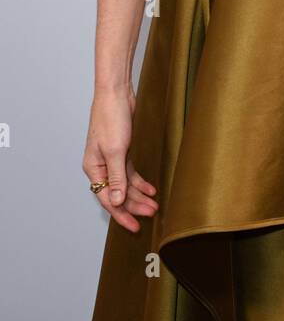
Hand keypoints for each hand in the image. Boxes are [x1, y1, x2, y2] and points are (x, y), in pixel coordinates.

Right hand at [83, 88, 158, 233]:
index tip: (134, 226)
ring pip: (125, 184)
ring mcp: (111, 159)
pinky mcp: (122, 151)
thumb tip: (116, 202)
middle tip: (151, 214)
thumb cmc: (111, 118)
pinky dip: (140, 181)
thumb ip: (117, 177)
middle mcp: (101, 166)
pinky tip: (151, 189)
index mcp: (93, 168)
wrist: (116, 94)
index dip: (121, 214)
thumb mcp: (115, 151)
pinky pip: (130, 172)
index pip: (107, 198)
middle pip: (117, 193)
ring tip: (154, 205)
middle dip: (134, 205)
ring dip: (139, 195)